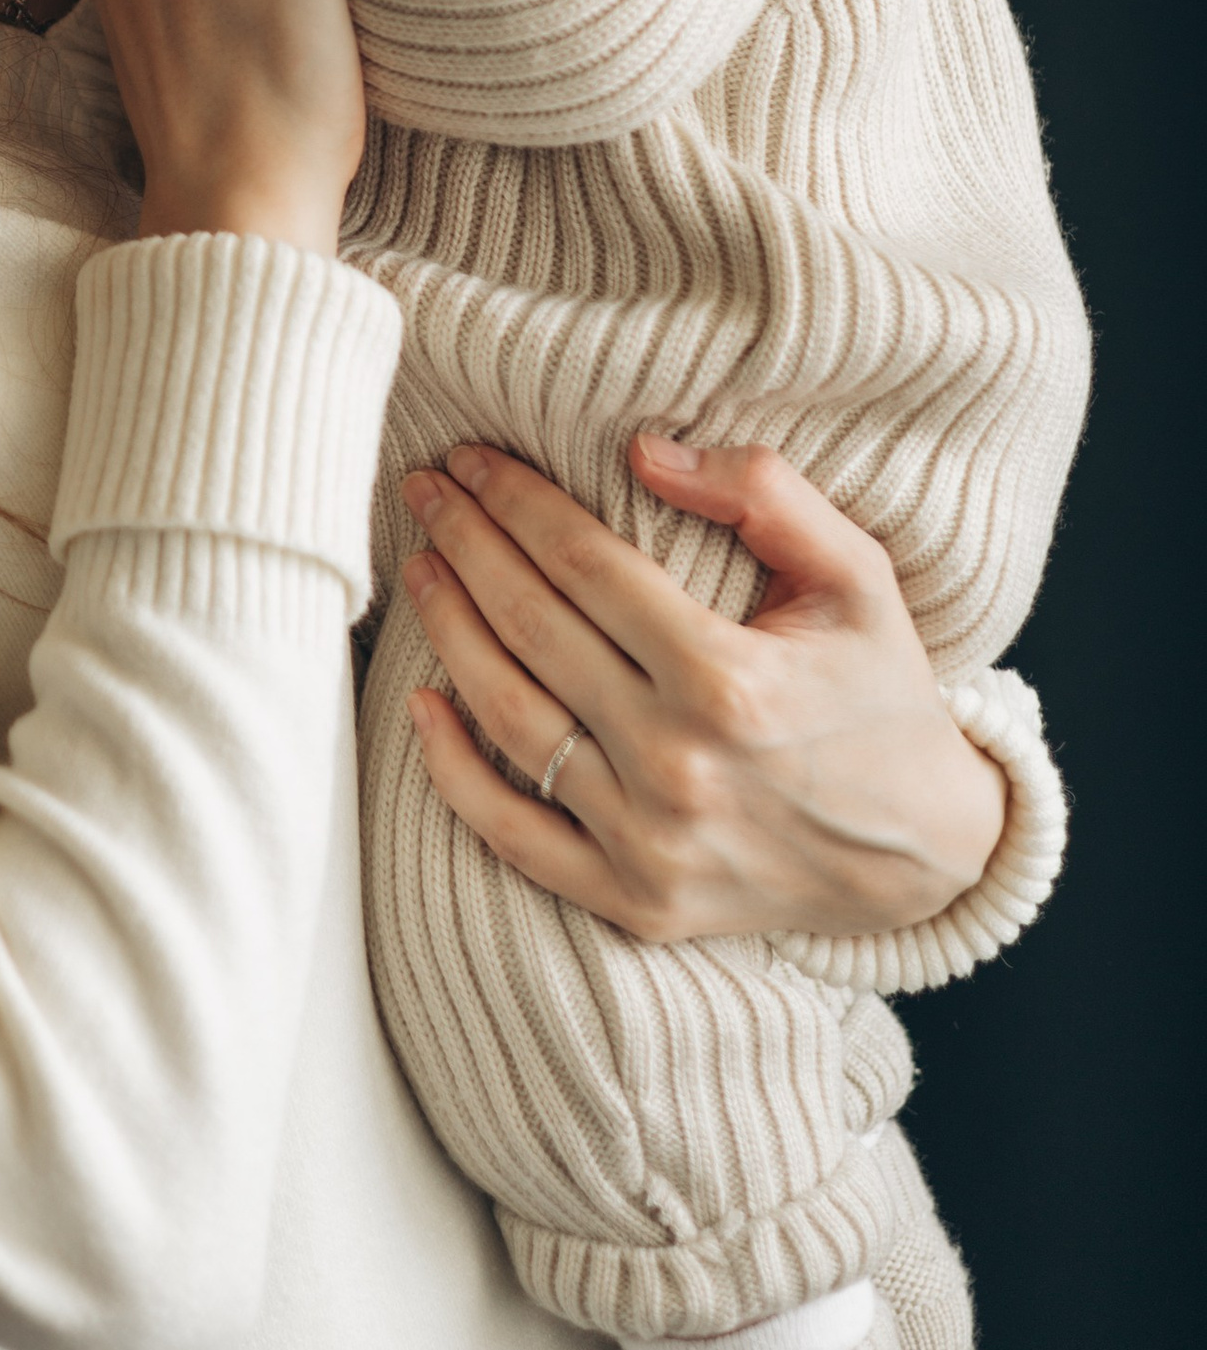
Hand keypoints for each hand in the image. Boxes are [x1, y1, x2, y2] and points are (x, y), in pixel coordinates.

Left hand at [396, 433, 1007, 944]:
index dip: (514, 501)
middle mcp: (678, 762)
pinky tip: (421, 701)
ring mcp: (650, 841)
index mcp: (728, 677)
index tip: (470, 460)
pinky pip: (511, 834)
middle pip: (531, 627)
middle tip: (424, 492)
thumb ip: (764, 495)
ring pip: (508, 717)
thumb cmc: (881, 694)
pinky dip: (452, 769)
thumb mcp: (858, 576)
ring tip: (423, 568)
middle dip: (465, 545)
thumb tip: (642, 449)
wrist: (928, 852)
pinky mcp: (634, 900)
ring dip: (448, 631)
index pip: (582, 564)